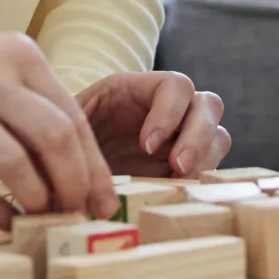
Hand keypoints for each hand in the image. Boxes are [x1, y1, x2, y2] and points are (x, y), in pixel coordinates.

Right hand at [0, 0, 116, 229]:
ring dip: (37, 202)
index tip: (106, 201)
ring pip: (15, 165)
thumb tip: (73, 160)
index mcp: (20, 54)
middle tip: (78, 215)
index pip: (74, 116)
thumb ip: (31, 98)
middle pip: (55, 138)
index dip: (95, 166)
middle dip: (75, 186)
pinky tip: (6, 223)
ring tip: (44, 220)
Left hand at [76, 71, 229, 178]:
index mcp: (137, 90)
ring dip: (205, 158)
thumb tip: (91, 174)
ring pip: (218, 135)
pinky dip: (203, 179)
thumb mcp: (67, 131)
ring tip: (178, 182)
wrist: (60, 169)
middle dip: (198, 136)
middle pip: (208, 104)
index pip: (175, 85)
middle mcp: (167, 109)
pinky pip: (211, 167)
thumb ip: (83, 142)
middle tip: (177, 167)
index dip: (169, 112)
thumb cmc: (61, 143)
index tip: (147, 145)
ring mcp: (180, 137)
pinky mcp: (183, 167)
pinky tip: (178, 193)